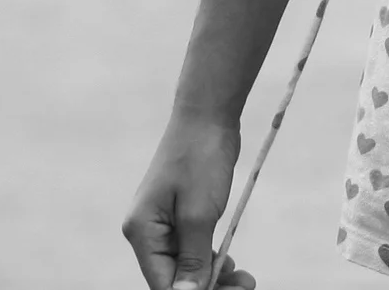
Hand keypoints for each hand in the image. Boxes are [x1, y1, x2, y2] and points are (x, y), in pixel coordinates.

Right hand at [125, 116, 257, 289]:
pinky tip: (230, 262)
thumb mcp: (199, 214)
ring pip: (184, 264)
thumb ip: (192, 258)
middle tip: (246, 286)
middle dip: (207, 286)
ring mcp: (162, 222)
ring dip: (213, 274)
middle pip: (173, 277)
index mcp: (142, 233)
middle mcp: (146, 231)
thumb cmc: (200, 159)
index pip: (162, 282)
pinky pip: (191, 247)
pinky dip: (210, 257)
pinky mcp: (180, 214)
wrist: (207, 115)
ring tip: (245, 278)